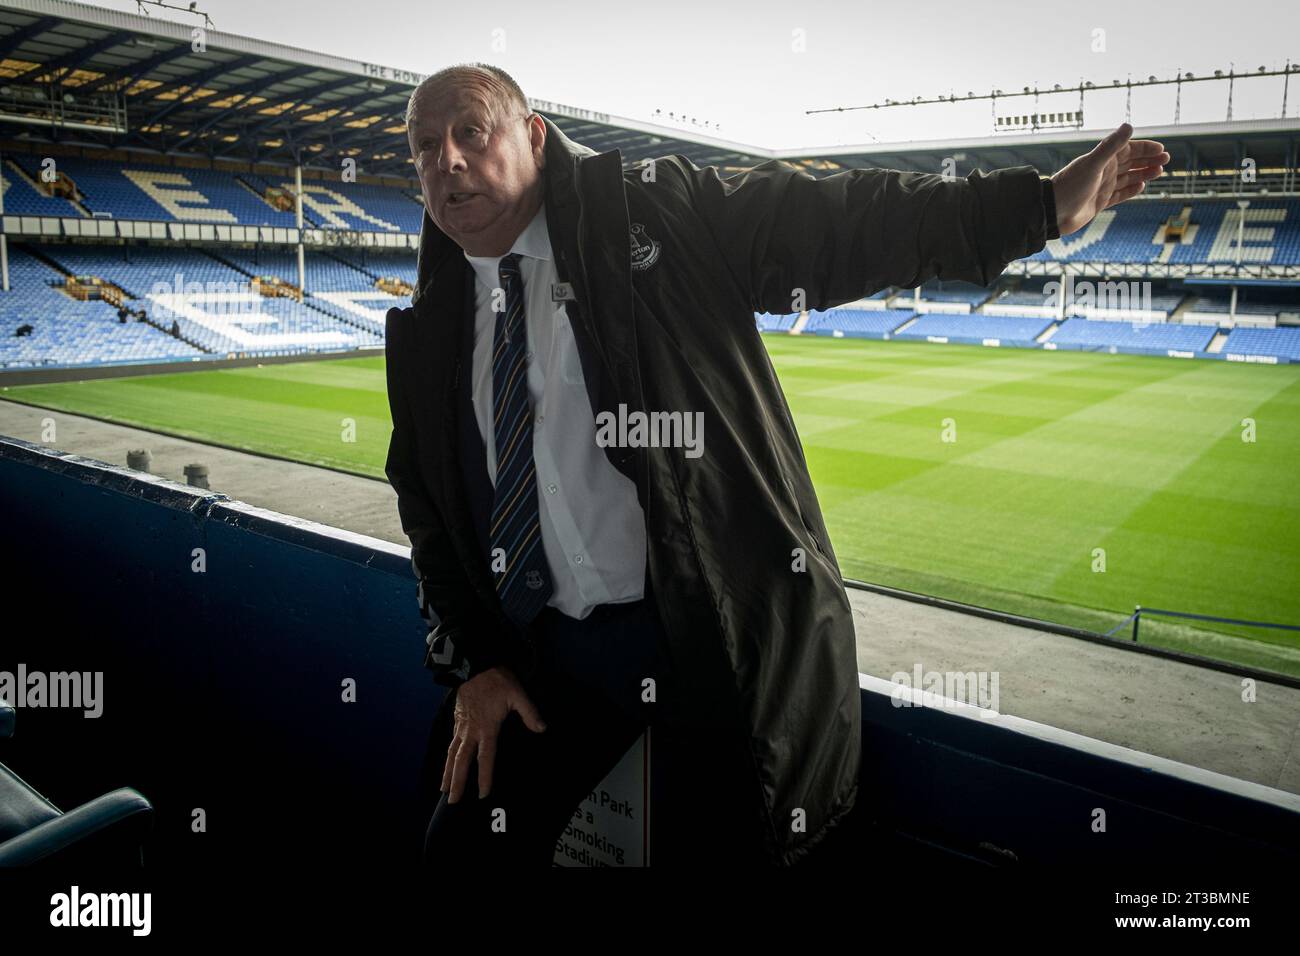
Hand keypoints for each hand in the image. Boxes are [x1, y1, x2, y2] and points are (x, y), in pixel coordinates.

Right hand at [442, 665, 546, 803]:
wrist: (474, 664)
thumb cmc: (497, 679)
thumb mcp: (518, 694)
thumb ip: (530, 713)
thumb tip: (542, 729)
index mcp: (487, 728)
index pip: (486, 759)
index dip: (485, 777)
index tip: (483, 794)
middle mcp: (471, 731)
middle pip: (461, 762)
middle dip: (457, 782)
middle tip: (452, 802)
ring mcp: (461, 726)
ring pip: (452, 754)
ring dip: (447, 772)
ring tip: (443, 789)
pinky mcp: (456, 719)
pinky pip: (451, 741)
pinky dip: (448, 756)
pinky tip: (448, 763)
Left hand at [1050, 122, 1168, 235]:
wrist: (1054, 212)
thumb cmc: (1070, 186)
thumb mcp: (1093, 164)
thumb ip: (1111, 146)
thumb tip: (1129, 126)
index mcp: (1102, 159)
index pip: (1128, 149)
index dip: (1145, 148)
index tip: (1161, 149)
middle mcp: (1103, 171)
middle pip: (1130, 162)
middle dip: (1148, 160)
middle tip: (1166, 160)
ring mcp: (1102, 186)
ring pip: (1128, 178)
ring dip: (1143, 174)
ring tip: (1159, 172)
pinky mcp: (1100, 202)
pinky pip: (1120, 194)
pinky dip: (1131, 190)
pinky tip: (1142, 186)